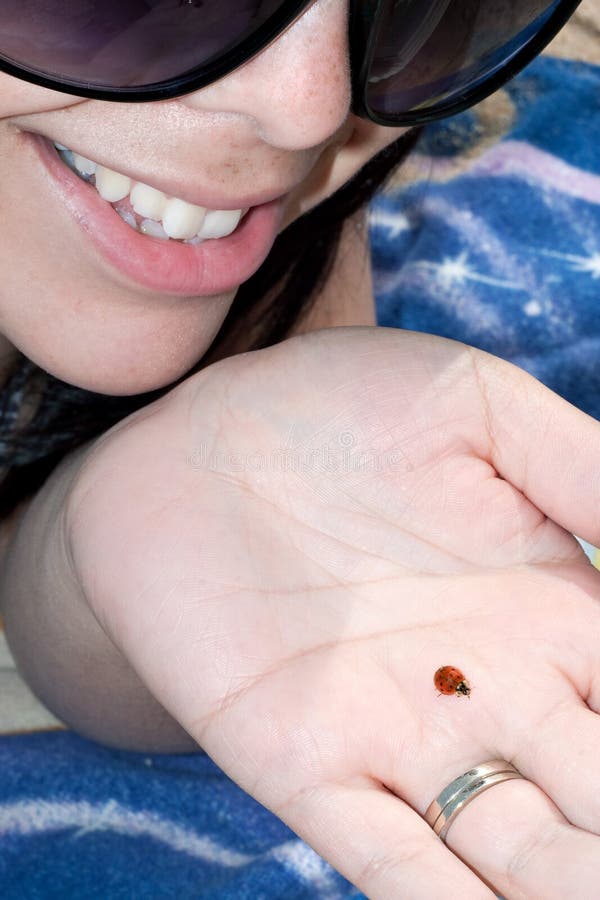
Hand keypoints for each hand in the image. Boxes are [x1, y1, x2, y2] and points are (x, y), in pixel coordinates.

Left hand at [65, 326, 599, 897]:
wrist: (191, 442)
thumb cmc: (332, 406)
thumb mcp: (473, 408)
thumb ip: (581, 469)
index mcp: (548, 609)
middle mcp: (492, 690)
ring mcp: (402, 736)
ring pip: (522, 856)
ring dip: (569, 884)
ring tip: (590, 890)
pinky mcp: (307, 766)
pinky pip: (393, 866)